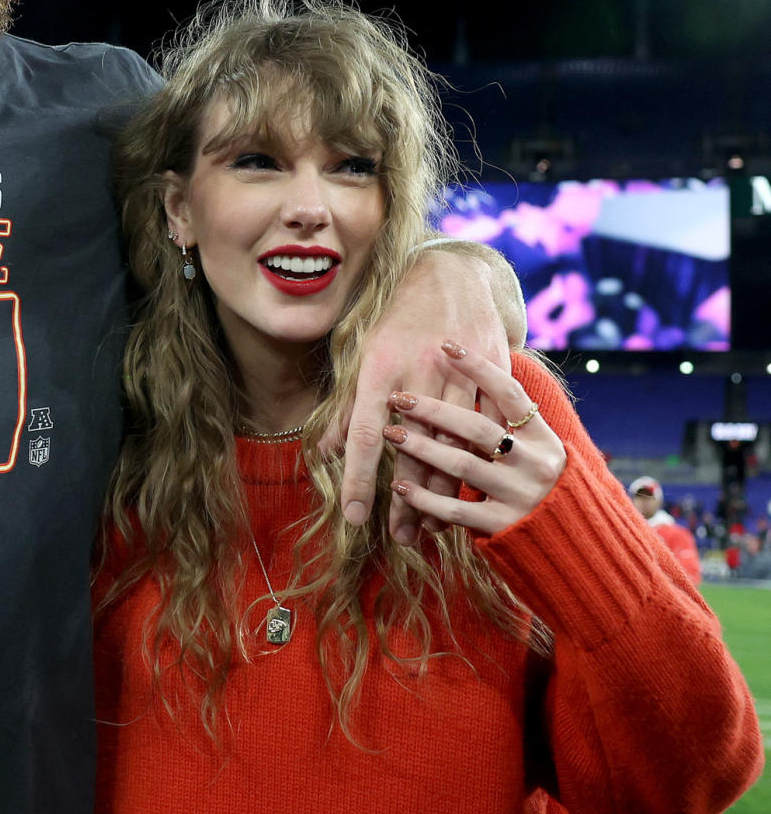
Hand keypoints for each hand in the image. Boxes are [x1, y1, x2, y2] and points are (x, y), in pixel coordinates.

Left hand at [336, 247, 513, 542]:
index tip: (355, 518)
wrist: (451, 275)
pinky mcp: (490, 374)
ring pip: (453, 446)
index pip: (365, 434)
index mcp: (379, 368)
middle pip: (413, 450)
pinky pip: (484, 429)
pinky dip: (475, 462)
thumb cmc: (397, 318)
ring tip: (428, 529)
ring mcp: (457, 375)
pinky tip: (466, 494)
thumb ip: (347, 406)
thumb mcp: (363, 355)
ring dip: (441, 491)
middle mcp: (418, 373)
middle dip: (405, 500)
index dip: (359, 479)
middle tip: (397, 538)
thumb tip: (324, 452)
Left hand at [380, 342, 565, 536]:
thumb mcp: (536, 450)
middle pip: (477, 428)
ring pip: (462, 466)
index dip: (479, 367)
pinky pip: (456, 510)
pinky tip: (400, 486)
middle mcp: (535, 463)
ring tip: (390, 435)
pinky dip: (425, 498)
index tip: (446, 344)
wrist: (575, 543)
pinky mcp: (504, 526)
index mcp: (542, 437)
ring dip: (421, 449)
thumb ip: (507, 424)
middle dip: (433, 411)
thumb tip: (468, 383)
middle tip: (399, 398)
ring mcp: (520, 495)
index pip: (509, 392)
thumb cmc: (540, 486)